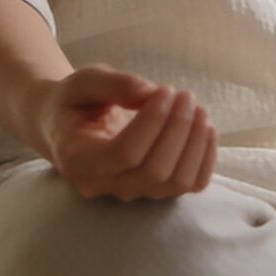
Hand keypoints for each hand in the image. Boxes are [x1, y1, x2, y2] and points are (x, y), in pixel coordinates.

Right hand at [22, 65, 217, 200]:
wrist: (69, 126)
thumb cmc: (75, 101)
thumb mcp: (83, 82)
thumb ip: (112, 84)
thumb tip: (151, 93)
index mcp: (77, 159)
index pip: (123, 154)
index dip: (153, 122)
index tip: (166, 90)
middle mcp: (101, 185)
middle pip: (153, 171)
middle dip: (178, 129)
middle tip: (185, 95)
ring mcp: (129, 193)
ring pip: (175, 183)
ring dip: (195, 144)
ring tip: (197, 108)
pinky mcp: (153, 192)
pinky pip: (189, 187)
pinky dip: (205, 159)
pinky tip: (206, 129)